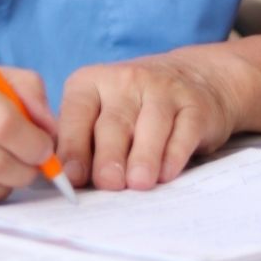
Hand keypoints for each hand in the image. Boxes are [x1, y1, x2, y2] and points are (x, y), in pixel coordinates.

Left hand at [57, 48, 250, 191]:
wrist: (193, 78)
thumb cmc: (132, 108)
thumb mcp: (99, 112)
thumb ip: (80, 141)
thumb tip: (65, 182)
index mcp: (91, 83)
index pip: (77, 113)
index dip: (73, 146)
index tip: (72, 177)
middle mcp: (126, 81)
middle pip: (114, 122)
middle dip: (109, 155)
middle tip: (108, 183)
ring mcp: (163, 90)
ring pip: (151, 125)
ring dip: (144, 156)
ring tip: (138, 183)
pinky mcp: (195, 105)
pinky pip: (184, 130)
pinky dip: (175, 153)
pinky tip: (167, 173)